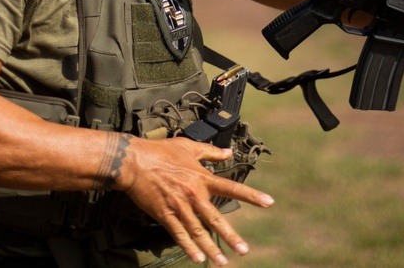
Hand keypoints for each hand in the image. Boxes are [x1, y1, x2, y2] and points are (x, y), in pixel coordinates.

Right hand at [118, 136, 273, 265]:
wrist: (134, 161)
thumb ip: (211, 152)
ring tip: (223, 262)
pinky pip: (179, 234)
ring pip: (198, 231)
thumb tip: (229, 152)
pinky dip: (188, 247)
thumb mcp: (189, 147)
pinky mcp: (164, 215)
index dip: (252, 195)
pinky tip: (197, 258)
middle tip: (243, 250)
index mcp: (202, 177)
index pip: (232, 187)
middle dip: (231, 236)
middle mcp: (194, 194)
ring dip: (211, 248)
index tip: (269, 202)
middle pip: (216, 218)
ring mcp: (179, 206)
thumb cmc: (161, 151)